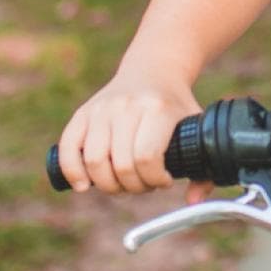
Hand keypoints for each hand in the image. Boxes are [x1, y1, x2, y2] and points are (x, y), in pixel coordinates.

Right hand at [57, 69, 201, 194]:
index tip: (163, 180)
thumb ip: (203, 167)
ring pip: (94, 161)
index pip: (147, 158)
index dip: (153, 180)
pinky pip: (68, 147)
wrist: (154, 68)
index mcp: (157, 108)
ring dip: (107, 184)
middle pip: (120, 165)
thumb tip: (195, 201)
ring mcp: (102, 108)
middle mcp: (127, 106)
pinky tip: (84, 185)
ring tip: (122, 183)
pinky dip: (73, 171)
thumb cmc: (176, 104)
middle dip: (133, 186)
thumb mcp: (196, 125)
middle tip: (143, 184)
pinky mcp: (83, 112)